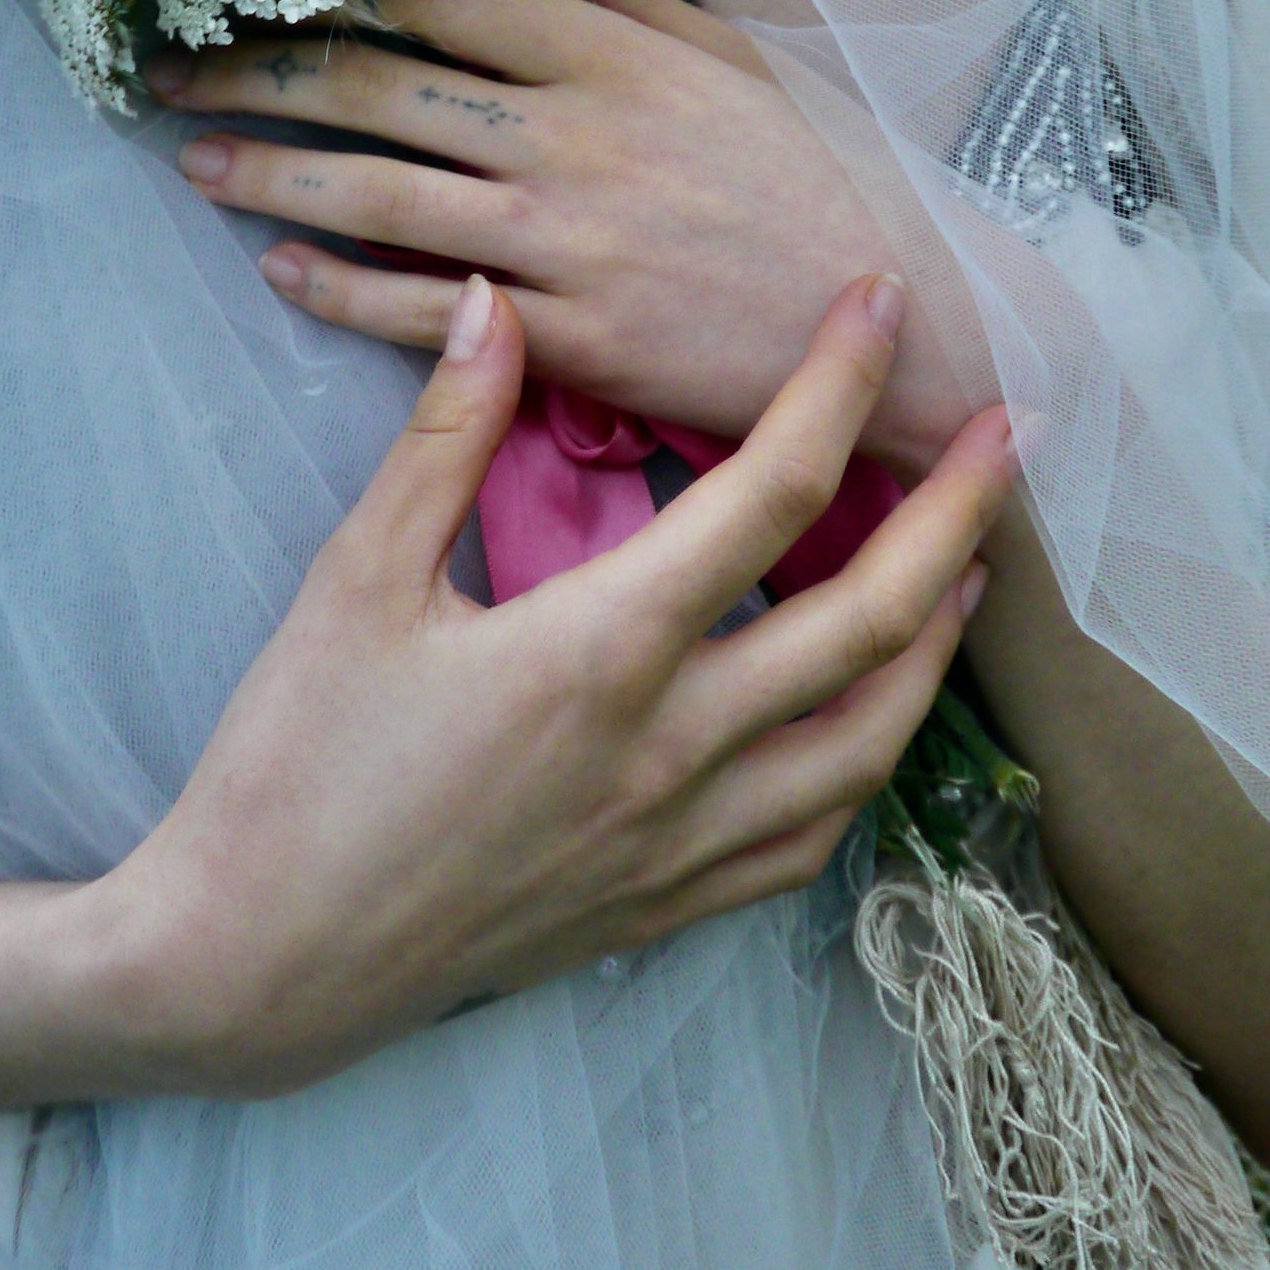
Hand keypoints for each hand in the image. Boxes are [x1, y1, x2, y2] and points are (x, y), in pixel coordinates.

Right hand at [92, 269, 1014, 1096]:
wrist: (257, 964)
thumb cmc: (295, 766)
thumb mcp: (354, 583)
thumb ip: (442, 439)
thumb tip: (495, 305)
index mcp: (601, 651)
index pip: (766, 492)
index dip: (838, 386)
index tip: (880, 305)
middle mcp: (672, 750)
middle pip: (869, 621)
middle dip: (958, 514)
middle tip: (1012, 433)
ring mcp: (680, 843)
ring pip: (870, 741)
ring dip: (937, 644)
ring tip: (968, 568)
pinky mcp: (662, 908)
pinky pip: (811, 838)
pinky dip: (867, 763)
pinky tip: (870, 720)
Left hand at [152, 0, 979, 470]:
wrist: (907, 326)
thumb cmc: (826, 182)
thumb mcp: (741, 64)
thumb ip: (631, 5)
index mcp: (612, 54)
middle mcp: (572, 137)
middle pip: (378, 85)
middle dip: (258, 68)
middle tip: (170, 66)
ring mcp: (564, 241)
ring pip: (378, 194)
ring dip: (269, 170)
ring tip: (191, 157)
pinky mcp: (568, 339)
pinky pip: (420, 311)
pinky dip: (337, 286)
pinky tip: (278, 266)